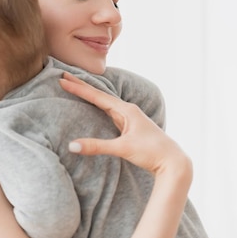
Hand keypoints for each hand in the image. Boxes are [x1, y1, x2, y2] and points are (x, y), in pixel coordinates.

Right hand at [59, 72, 190, 176]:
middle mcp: (128, 110)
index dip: (79, 88)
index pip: (97, 96)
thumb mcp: (122, 148)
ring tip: (77, 86)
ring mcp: (130, 118)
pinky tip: (95, 105)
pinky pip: (109, 111)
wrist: (173, 162)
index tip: (63, 79)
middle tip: (65, 75)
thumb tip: (72, 146)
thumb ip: (96, 146)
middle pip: (100, 95)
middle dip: (82, 86)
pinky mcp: (130, 126)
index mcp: (126, 110)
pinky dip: (98, 105)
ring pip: (105, 102)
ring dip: (90, 94)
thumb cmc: (151, 152)